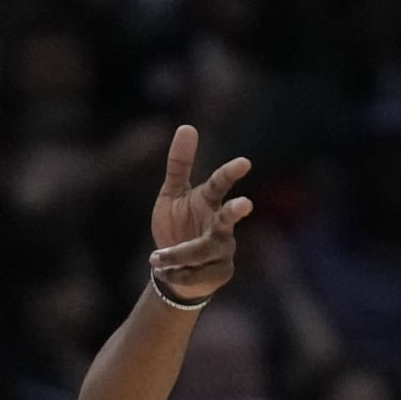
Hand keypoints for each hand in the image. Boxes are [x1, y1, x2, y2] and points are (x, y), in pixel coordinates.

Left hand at [149, 125, 252, 301]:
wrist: (175, 268)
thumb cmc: (177, 225)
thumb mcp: (171, 194)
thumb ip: (179, 165)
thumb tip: (186, 126)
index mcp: (210, 200)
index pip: (221, 184)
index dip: (231, 173)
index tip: (244, 162)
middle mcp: (221, 224)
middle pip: (230, 218)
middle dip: (236, 211)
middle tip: (245, 204)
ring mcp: (225, 249)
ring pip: (205, 251)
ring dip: (179, 254)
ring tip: (155, 258)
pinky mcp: (221, 273)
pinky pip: (198, 274)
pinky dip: (176, 273)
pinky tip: (162, 272)